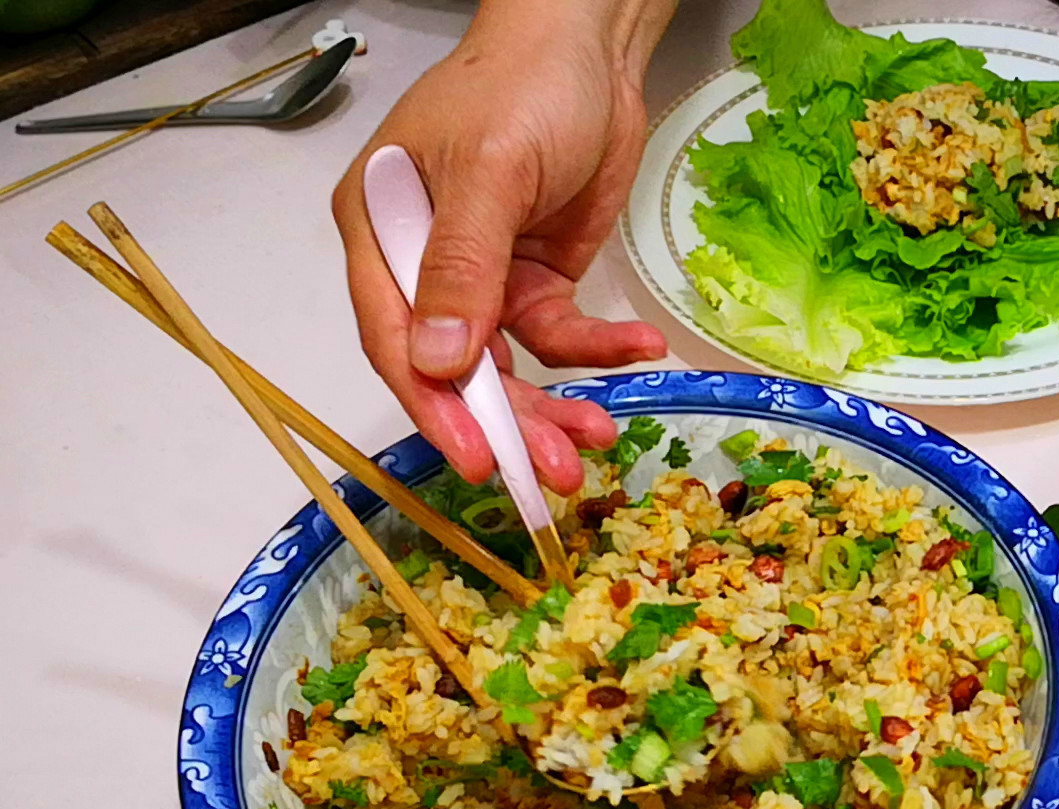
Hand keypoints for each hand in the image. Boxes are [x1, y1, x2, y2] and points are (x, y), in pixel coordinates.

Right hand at [332, 0, 676, 493]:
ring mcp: (484, 275)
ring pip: (511, 365)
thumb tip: (440, 361)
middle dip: (509, 424)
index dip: (437, 409)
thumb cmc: (522, 86)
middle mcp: (425, 264)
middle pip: (457, 368)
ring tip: (598, 440)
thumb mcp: (489, 173)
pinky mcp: (537, 276)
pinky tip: (640, 350)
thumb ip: (463, 268)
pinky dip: (599, 350)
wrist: (589, 47)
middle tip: (554, 472)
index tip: (480, 460)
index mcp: (381, 234)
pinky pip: (562, 333)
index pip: (398, 342)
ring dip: (553, 404)